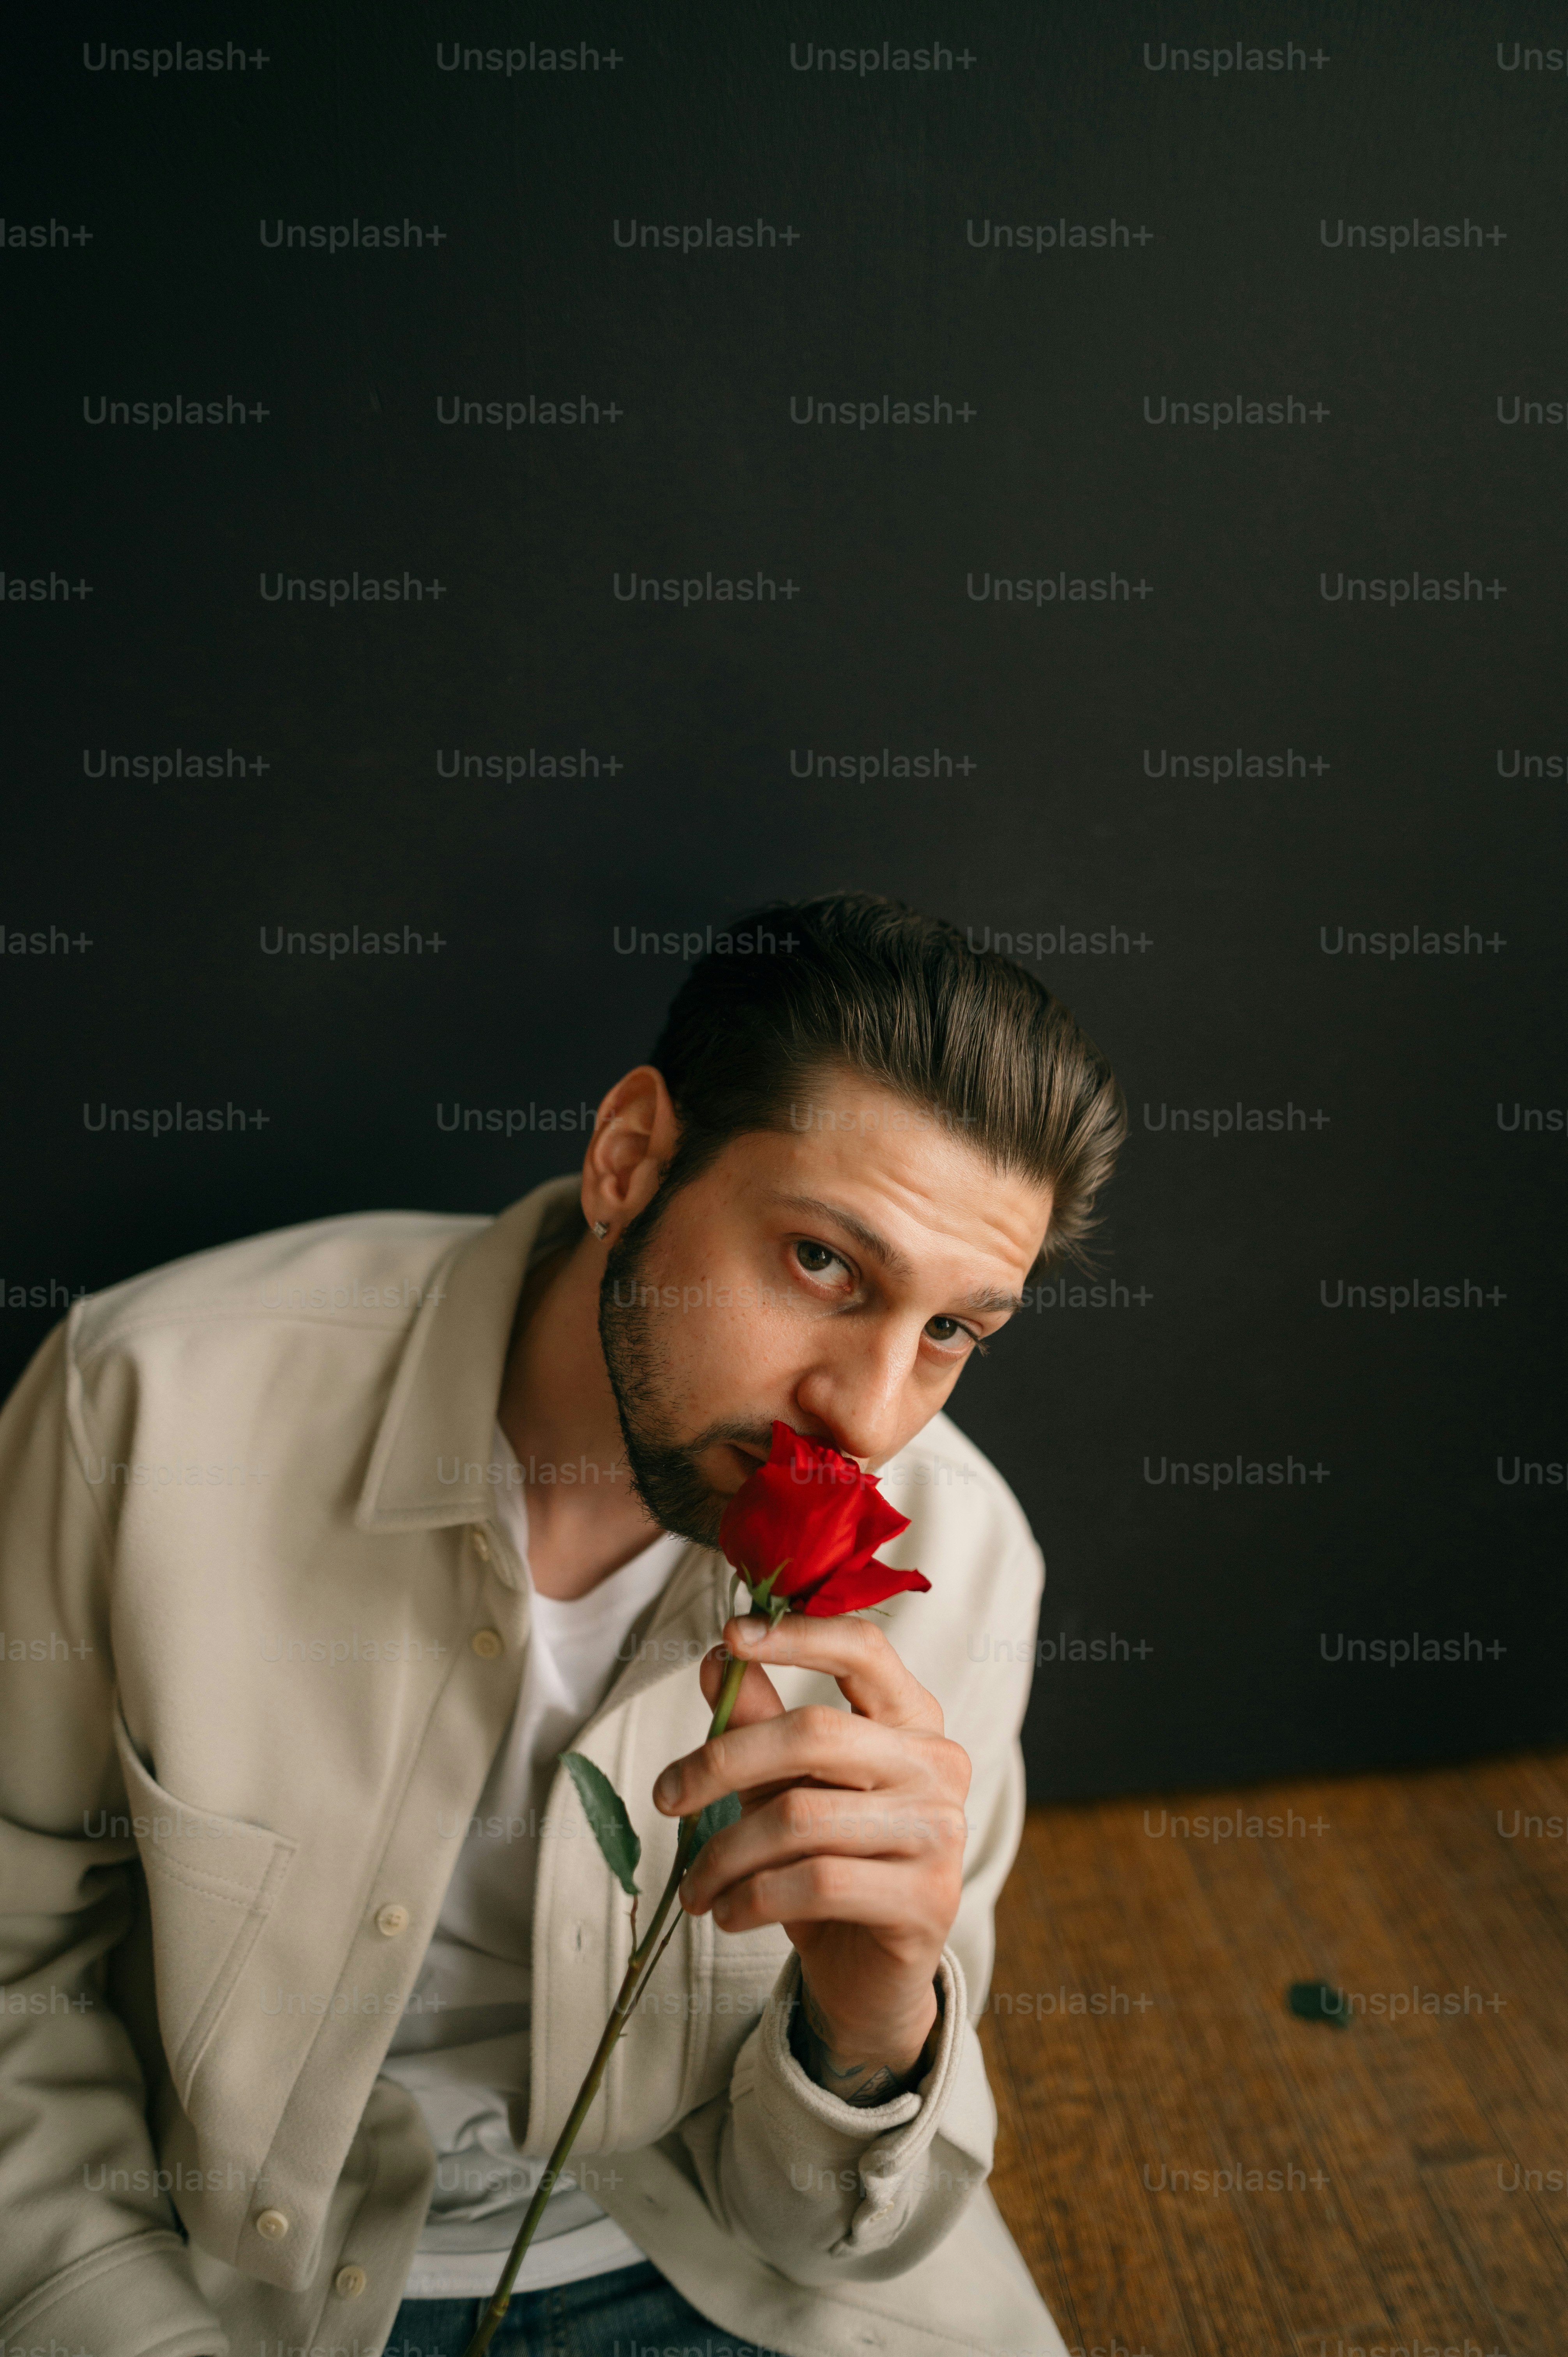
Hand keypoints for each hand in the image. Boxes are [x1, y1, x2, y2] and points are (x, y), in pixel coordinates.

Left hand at [653, 1611, 969, 2090]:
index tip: (731, 1636)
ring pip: (802, 1817)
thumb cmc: (827, 1866)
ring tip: (695, 1885)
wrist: (870, 1977)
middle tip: (667, 1796)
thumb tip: (713, 1660)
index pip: (864, 1650)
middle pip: (814, 1733)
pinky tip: (728, 1913)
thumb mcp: (786, 1788)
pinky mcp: (927, 1898)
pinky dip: (752, 1898)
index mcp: (913, 1721)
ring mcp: (940, 1832)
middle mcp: (938, 1765)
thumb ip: (758, 1723)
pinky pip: (815, 1882)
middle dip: (722, 1763)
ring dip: (725, 1855)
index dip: (798, 1635)